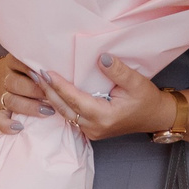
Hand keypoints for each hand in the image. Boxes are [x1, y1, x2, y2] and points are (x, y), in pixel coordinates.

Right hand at [0, 59, 50, 136]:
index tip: (45, 74)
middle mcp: (9, 78)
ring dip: (28, 107)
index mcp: (17, 63)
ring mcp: (5, 95)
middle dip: (34, 90)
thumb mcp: (46, 68)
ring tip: (48, 111)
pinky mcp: (3, 112)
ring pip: (10, 100)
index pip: (18, 60)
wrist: (25, 88)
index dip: (30, 68)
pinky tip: (19, 128)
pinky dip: (6, 124)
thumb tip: (64, 71)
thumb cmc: (44, 77)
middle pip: (14, 82)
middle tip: (50, 95)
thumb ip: (52, 69)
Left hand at [39, 54, 170, 142]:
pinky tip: (51, 91)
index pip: (75, 100)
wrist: (155, 116)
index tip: (46, 73)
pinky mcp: (90, 129)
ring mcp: (91, 131)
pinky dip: (60, 103)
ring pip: (65, 114)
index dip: (59, 86)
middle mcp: (94, 127)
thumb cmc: (147, 100)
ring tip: (38, 80)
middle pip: (64, 108)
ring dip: (51, 97)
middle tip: (34, 73)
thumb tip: (101, 58)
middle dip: (48, 91)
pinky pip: (70, 116)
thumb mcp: (137, 82)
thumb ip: (118, 71)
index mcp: (104, 116)